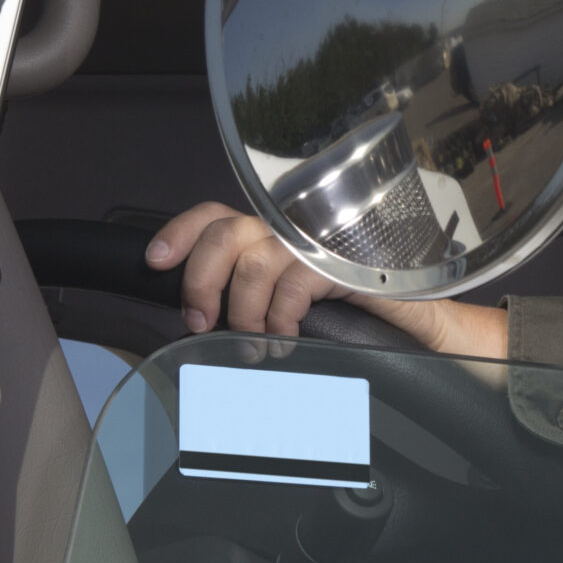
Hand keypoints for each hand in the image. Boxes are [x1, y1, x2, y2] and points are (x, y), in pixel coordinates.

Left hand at [148, 202, 355, 335]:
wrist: (406, 313)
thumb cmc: (343, 308)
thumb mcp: (281, 299)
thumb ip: (243, 296)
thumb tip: (199, 320)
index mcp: (266, 233)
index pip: (212, 215)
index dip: (179, 233)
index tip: (156, 262)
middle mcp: (284, 228)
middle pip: (224, 233)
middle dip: (201, 282)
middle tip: (200, 322)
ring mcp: (312, 241)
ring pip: (252, 266)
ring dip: (243, 315)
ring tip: (252, 346)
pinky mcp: (338, 260)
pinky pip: (291, 288)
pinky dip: (279, 322)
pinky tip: (285, 342)